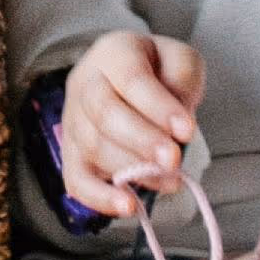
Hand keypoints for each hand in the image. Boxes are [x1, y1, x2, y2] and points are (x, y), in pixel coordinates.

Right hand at [60, 30, 206, 220]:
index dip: (158, 107)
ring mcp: (72, 119)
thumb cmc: (159, 70)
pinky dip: (100, 198)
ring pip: (92, 147)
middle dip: (142, 141)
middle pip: (104, 113)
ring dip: (132, 169)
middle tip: (175, 160)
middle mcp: (84, 83)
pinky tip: (128, 207)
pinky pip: (75, 179)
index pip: (131, 79)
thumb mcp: (181, 60)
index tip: (188, 131)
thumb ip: (183, 81)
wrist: (131, 79)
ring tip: (170, 181)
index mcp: (113, 52)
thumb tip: (179, 122)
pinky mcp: (71, 153)